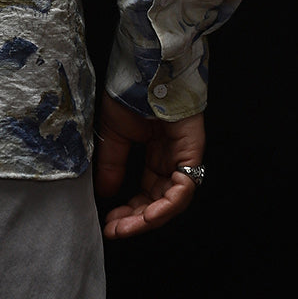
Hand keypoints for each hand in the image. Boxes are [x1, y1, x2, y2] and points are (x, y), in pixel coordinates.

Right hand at [94, 91, 203, 238]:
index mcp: (154, 154)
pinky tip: (148, 215)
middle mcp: (170, 159)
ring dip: (149, 218)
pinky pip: (184, 187)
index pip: (146, 192)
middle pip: (158, 201)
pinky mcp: (192, 151)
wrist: (144, 67)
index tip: (108, 223)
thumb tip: (105, 194)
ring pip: (172, 200)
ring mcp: (183, 156)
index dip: (128, 211)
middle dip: (136, 220)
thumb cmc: (130, 92)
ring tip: (125, 227)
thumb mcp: (113, 133)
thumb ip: (112, 164)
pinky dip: (167, 205)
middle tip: (115, 231)